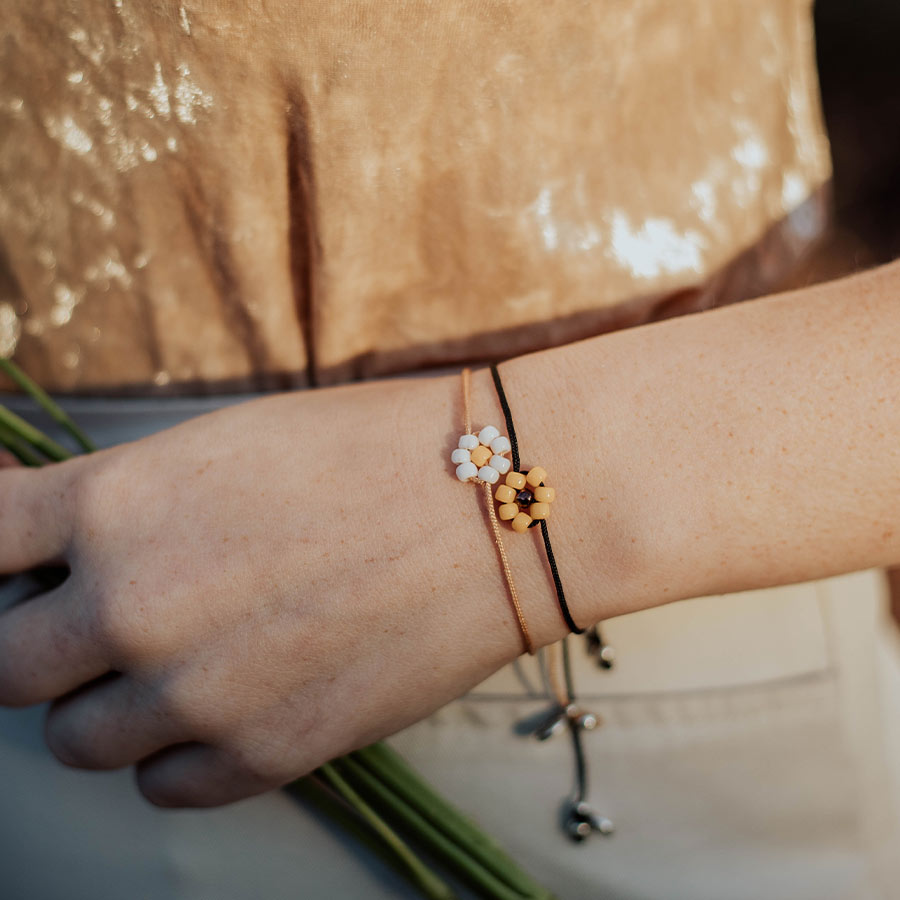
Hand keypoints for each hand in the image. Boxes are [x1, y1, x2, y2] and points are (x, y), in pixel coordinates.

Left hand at [0, 372, 572, 806]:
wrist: (496, 504)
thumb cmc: (371, 452)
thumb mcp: (225, 449)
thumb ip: (128, 507)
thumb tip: (68, 550)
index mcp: (116, 504)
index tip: (12, 567)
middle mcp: (132, 606)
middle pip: (0, 666)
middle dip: (39, 644)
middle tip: (92, 623)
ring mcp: (194, 692)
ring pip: (76, 740)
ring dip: (109, 703)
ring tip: (180, 659)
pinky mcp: (265, 754)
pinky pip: (163, 784)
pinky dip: (177, 752)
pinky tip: (229, 701)